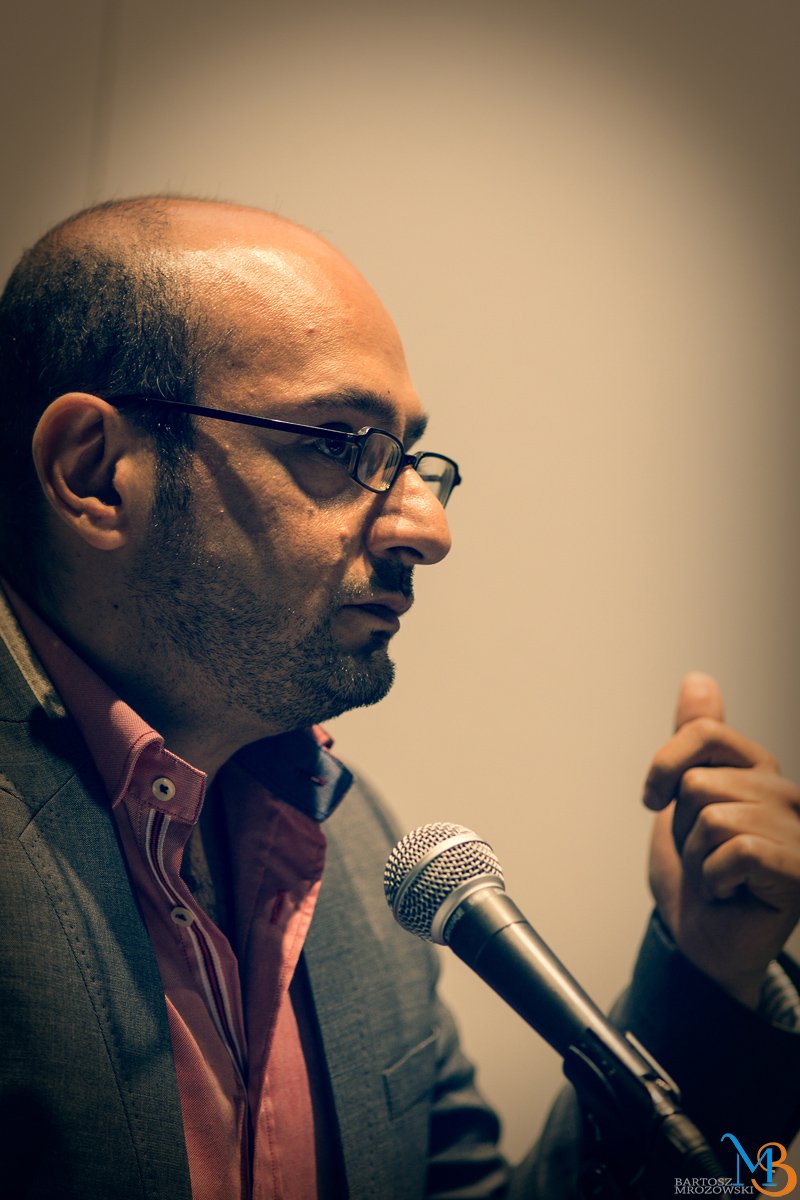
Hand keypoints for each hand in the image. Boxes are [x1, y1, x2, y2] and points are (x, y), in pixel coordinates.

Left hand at [644, 671, 799, 1008]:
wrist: (705, 942)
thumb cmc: (698, 873)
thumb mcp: (685, 797)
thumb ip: (694, 740)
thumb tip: (698, 678)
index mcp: (760, 771)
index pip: (704, 732)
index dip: (665, 767)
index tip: (655, 801)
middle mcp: (787, 795)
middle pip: (698, 782)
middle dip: (683, 828)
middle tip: (704, 858)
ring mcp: (798, 832)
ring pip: (710, 817)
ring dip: (696, 858)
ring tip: (719, 877)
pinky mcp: (797, 868)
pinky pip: (730, 851)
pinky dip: (713, 880)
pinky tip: (731, 893)